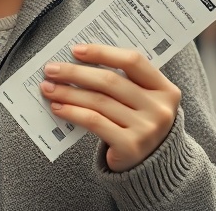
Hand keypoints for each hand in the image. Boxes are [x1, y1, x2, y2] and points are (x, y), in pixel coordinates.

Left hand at [40, 45, 180, 172]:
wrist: (151, 165)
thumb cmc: (139, 123)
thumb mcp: (142, 100)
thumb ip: (122, 81)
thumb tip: (77, 62)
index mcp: (165, 89)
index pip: (133, 61)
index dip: (102, 53)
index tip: (75, 50)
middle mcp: (160, 109)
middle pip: (110, 81)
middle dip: (75, 73)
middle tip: (51, 70)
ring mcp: (146, 129)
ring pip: (99, 102)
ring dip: (68, 93)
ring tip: (49, 89)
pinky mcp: (130, 146)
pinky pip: (95, 122)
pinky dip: (73, 112)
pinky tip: (58, 108)